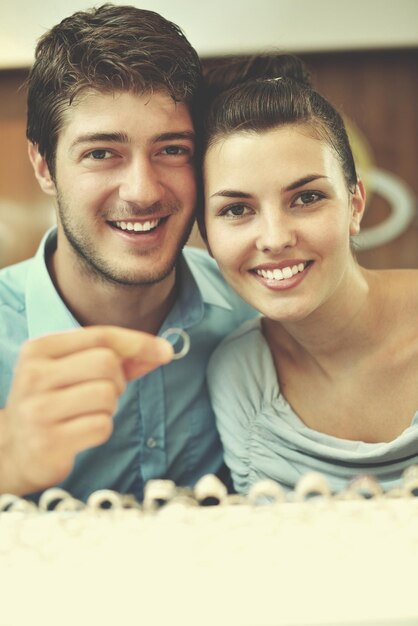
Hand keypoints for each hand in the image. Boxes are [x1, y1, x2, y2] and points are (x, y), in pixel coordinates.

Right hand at [0, 326, 172, 495]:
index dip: (139, 342)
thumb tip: (163, 351)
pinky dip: (102, 429)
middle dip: (118, 380)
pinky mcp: (49, 441)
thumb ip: (117, 358)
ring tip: (88, 413)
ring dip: (109, 407)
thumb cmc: (53, 403)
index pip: (101, 336)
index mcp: (39, 349)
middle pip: (107, 362)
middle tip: (103, 393)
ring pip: (107, 395)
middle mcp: (34, 375)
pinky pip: (102, 426)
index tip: (165, 351)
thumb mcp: (73, 371)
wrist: (14, 451)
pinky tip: (81, 432)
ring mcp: (38, 409)